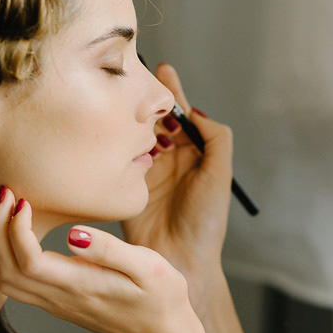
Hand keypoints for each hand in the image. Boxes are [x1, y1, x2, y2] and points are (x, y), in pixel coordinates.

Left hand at [0, 187, 201, 332]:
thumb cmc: (161, 297)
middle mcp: (61, 299)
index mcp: (81, 286)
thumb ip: (110, 250)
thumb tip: (72, 234)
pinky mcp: (57, 304)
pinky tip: (16, 233)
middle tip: (6, 195)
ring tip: (7, 211)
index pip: (28, 260)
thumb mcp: (148, 267)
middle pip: (5, 271)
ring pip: (5, 281)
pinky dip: (5, 256)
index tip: (23, 199)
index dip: (15, 228)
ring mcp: (56, 305)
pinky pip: (16, 284)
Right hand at [122, 62, 233, 317]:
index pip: (181, 116)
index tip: (163, 71)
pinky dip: (115, 144)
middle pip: (155, 121)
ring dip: (132, 121)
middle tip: (135, 84)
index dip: (172, 94)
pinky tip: (113, 135)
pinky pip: (117, 157)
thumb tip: (195, 111)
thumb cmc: (205, 222)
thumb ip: (215, 138)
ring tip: (128, 110)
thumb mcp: (219, 175)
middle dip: (146, 101)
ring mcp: (145, 172)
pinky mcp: (125, 185)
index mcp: (194, 156)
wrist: (180, 261)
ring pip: (135, 135)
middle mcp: (169, 160)